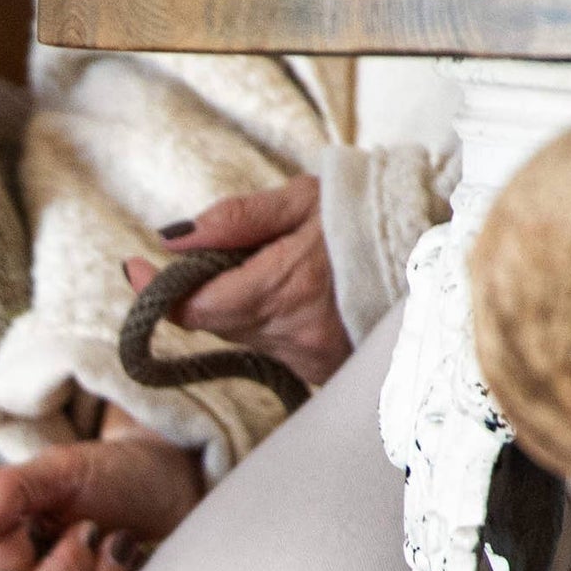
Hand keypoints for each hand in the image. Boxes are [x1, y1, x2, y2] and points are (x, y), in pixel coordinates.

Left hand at [126, 174, 346, 394]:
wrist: (436, 244)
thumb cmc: (366, 211)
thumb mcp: (300, 200)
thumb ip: (234, 220)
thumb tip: (172, 239)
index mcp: (280, 289)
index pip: (193, 308)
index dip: (155, 292)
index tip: (134, 267)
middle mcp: (291, 334)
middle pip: (215, 321)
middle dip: (203, 288)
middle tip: (215, 251)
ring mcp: (310, 358)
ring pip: (243, 336)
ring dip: (240, 304)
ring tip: (276, 264)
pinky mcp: (325, 370)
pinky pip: (275, 349)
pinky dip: (272, 322)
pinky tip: (298, 294)